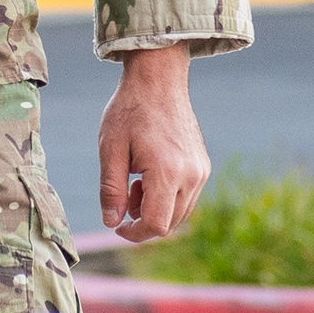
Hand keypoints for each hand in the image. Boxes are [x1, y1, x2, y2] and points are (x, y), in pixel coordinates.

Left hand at [96, 46, 209, 242]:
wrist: (158, 79)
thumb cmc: (130, 110)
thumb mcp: (110, 149)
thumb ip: (111, 189)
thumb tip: (112, 223)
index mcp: (167, 171)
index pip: (156, 224)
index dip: (135, 233)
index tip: (117, 225)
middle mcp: (191, 174)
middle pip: (170, 223)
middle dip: (143, 220)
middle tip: (124, 196)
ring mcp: (200, 170)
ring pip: (180, 213)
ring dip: (156, 209)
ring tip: (135, 183)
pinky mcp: (203, 165)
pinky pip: (187, 197)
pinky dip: (167, 198)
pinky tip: (149, 176)